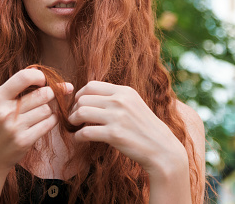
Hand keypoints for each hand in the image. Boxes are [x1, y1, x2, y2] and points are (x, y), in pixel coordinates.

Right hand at [0, 68, 72, 172]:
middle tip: (55, 94)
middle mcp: (4, 112)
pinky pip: (49, 123)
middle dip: (53, 92)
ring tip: (41, 113)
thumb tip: (44, 74)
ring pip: (47, 109)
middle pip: (42, 94)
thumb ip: (15, 90)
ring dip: (50, 110)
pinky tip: (44, 122)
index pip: (24, 77)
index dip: (40, 76)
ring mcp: (14, 128)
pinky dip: (51, 120)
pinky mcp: (24, 141)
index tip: (45, 80)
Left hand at [68, 81, 187, 175]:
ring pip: (81, 112)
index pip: (91, 85)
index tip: (78, 105)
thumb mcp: (134, 104)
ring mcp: (117, 117)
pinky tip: (79, 139)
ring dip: (73, 121)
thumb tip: (90, 96)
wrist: (161, 148)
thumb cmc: (144, 128)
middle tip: (74, 119)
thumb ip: (116, 98)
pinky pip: (85, 132)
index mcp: (125, 91)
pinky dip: (78, 136)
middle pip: (83, 98)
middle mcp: (121, 101)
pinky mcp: (114, 134)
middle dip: (74, 109)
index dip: (79, 95)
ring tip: (74, 127)